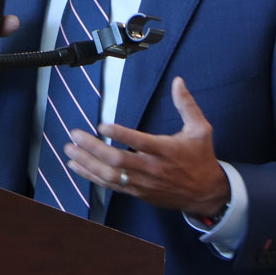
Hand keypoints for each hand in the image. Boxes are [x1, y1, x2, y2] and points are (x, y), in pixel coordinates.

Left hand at [62, 77, 230, 218]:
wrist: (206, 192)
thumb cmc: (201, 157)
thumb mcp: (200, 129)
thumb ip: (187, 105)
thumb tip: (178, 82)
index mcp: (167, 150)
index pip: (140, 142)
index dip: (120, 135)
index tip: (102, 126)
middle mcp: (153, 168)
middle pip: (118, 160)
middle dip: (93, 148)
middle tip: (75, 135)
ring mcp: (143, 182)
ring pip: (110, 175)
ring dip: (87, 163)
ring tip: (70, 150)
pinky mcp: (138, 192)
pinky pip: (111, 185)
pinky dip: (91, 176)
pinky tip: (77, 166)